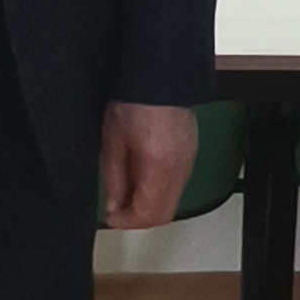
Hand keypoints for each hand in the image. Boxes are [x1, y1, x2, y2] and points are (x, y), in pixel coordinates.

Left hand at [100, 100, 197, 229]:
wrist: (158, 76)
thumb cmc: (136, 99)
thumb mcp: (113, 141)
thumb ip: (114, 178)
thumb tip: (113, 204)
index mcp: (159, 165)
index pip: (148, 213)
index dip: (126, 222)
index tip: (111, 218)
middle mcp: (179, 166)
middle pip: (164, 214)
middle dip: (139, 220)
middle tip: (118, 213)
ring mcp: (187, 160)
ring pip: (172, 201)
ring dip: (149, 206)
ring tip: (127, 196)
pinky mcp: (188, 152)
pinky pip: (176, 184)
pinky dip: (159, 191)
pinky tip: (142, 180)